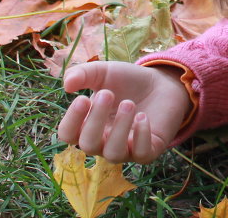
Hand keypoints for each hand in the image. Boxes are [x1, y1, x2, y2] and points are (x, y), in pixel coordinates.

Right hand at [57, 61, 191, 163]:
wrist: (161, 82)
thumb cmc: (126, 81)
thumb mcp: (103, 72)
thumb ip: (83, 74)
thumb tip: (66, 85)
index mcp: (87, 125)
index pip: (68, 134)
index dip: (71, 120)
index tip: (83, 98)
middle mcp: (103, 142)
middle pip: (88, 145)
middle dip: (96, 120)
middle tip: (107, 94)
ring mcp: (125, 150)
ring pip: (113, 154)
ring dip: (120, 128)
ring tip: (129, 103)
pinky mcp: (148, 151)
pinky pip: (141, 154)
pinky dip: (141, 136)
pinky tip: (143, 116)